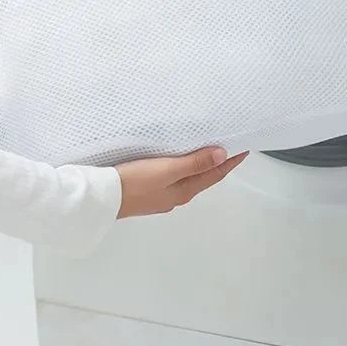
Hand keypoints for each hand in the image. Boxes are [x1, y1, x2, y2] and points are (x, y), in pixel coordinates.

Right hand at [116, 147, 248, 218]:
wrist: (102, 198)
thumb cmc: (135, 181)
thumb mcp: (166, 169)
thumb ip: (194, 163)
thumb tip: (223, 155)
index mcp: (184, 191)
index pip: (214, 174)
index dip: (230, 162)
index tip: (244, 149)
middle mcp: (176, 196)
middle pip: (203, 177)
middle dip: (218, 163)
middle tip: (230, 146)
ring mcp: (162, 195)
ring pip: (189, 178)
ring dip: (201, 165)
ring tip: (208, 150)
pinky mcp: (148, 191)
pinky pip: (174, 177)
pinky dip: (184, 167)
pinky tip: (178, 160)